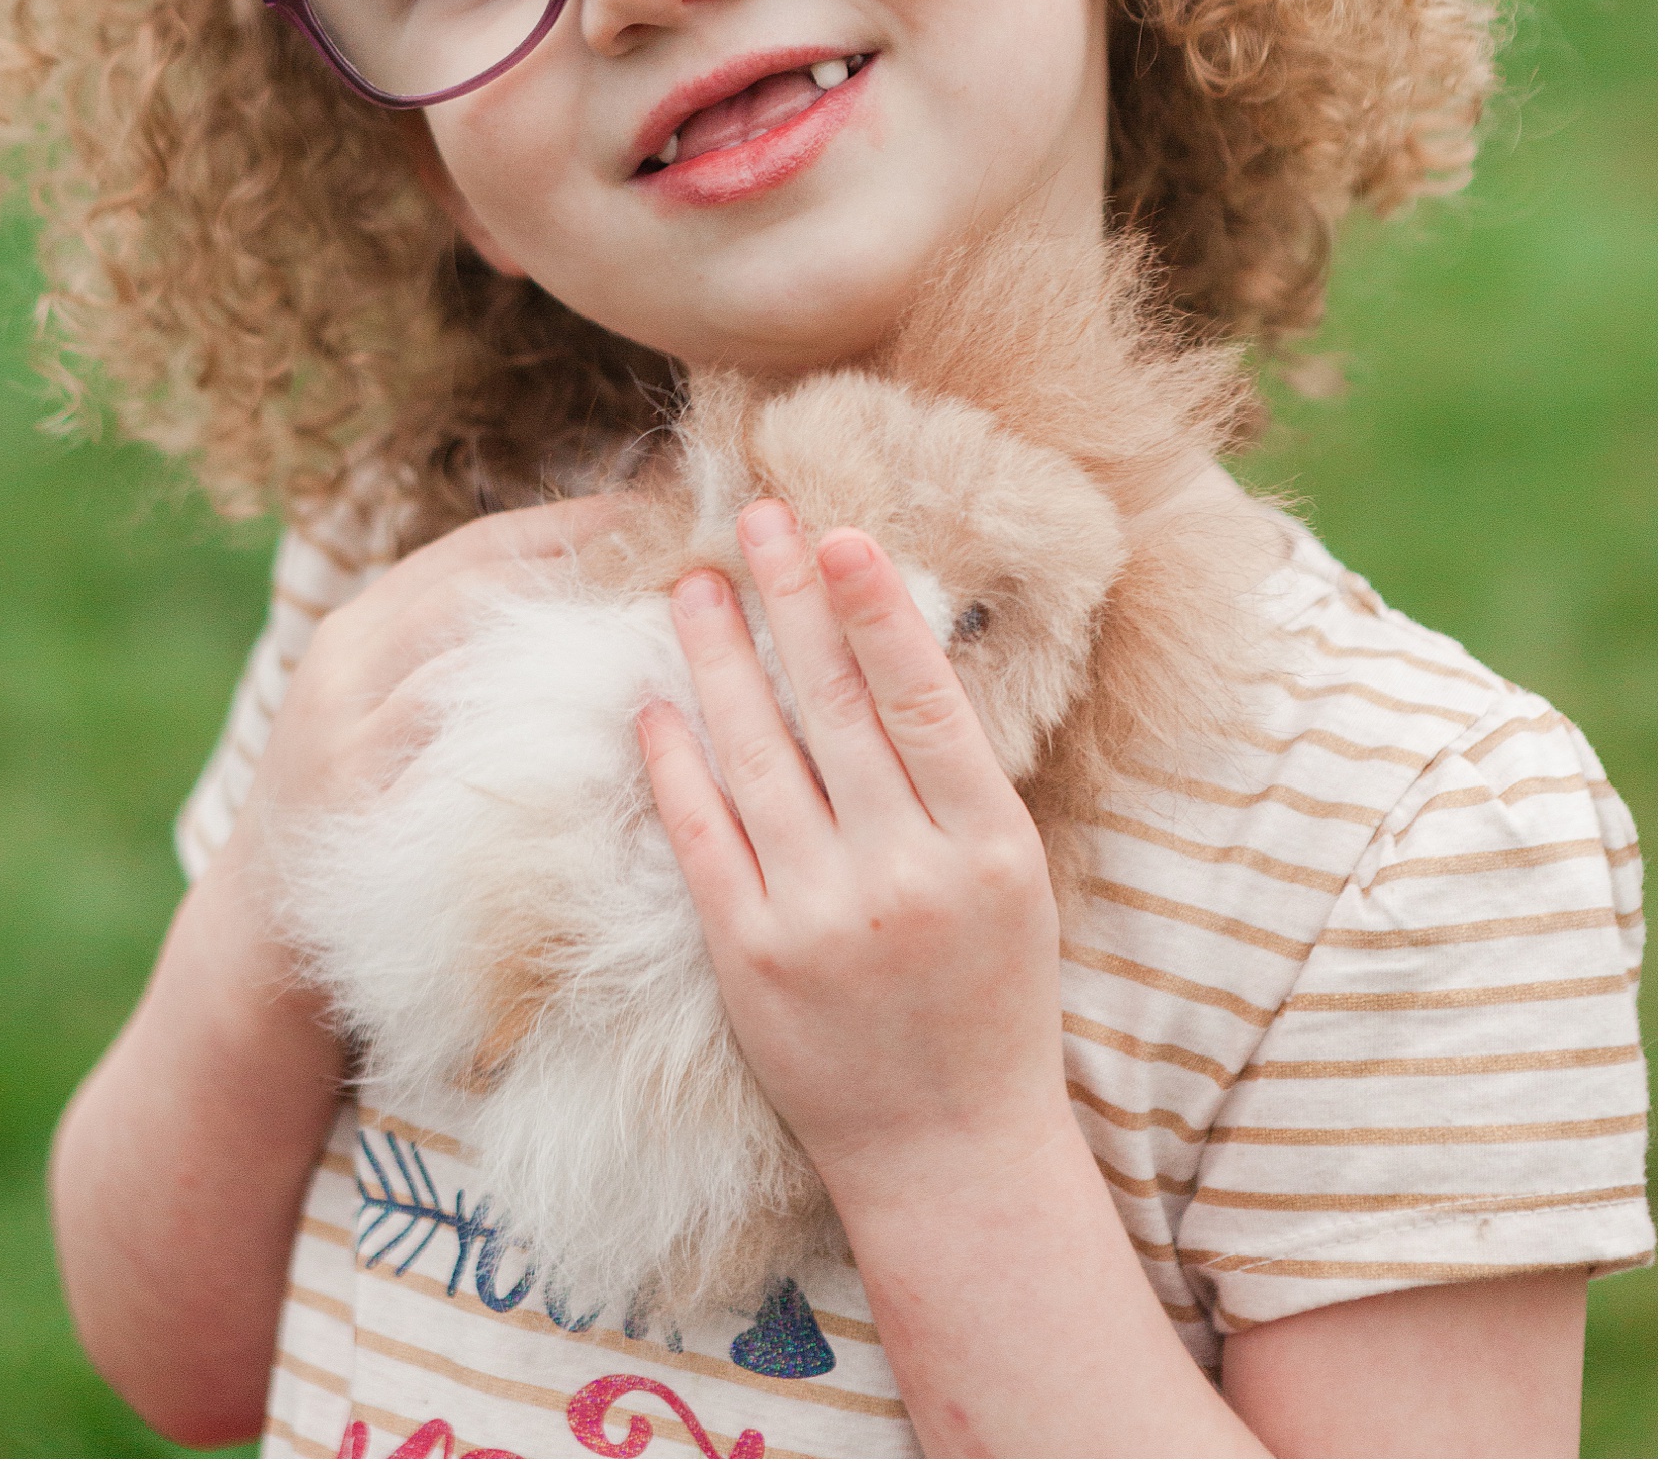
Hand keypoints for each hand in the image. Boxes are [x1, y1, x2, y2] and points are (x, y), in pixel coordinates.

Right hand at [212, 493, 632, 961]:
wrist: (255, 936)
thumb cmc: (352, 805)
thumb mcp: (382, 705)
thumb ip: (459, 648)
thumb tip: (589, 584)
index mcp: (354, 626)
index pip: (478, 546)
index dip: (575, 520)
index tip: (663, 507)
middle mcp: (343, 669)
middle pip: (479, 591)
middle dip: (586, 569)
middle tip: (684, 561)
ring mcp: (345, 746)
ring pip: (467, 668)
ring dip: (571, 651)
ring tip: (665, 639)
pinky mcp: (359, 820)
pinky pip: (456, 768)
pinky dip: (533, 747)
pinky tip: (605, 740)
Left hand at [638, 501, 1071, 1215]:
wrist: (951, 1151)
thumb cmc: (990, 994)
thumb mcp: (1010, 875)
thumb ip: (954, 776)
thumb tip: (891, 644)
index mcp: (987, 847)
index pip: (920, 701)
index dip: (875, 609)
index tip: (837, 532)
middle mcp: (903, 876)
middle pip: (833, 708)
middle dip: (788, 600)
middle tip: (753, 514)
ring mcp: (820, 920)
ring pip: (756, 757)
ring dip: (719, 659)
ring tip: (692, 586)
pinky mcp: (749, 960)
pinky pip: (701, 838)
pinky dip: (674, 763)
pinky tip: (655, 703)